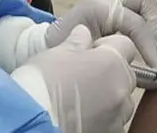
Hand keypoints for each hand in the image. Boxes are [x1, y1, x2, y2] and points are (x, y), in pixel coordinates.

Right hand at [11, 25, 136, 132]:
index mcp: (111, 62)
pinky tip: (83, 117)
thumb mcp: (56, 52)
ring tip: (82, 100)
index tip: (91, 51)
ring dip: (109, 98)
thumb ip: (76, 41)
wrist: (29, 122)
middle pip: (126, 74)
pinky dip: (104, 119)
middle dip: (110, 73)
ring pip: (122, 101)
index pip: (125, 45)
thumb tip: (84, 33)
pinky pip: (114, 122)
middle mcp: (121, 90)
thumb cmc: (41, 84)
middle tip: (84, 76)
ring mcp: (118, 116)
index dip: (108, 45)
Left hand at [45, 0, 156, 71]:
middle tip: (152, 52)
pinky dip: (143, 31)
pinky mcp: (111, 13)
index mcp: (97, 9)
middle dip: (154, 25)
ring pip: (142, 4)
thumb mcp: (87, 61)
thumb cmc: (60, 55)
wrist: (41, 48)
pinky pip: (135, 14)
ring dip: (151, 27)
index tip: (156, 70)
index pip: (134, 22)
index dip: (149, 46)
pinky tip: (140, 52)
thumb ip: (118, 64)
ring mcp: (109, 4)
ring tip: (148, 52)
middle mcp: (105, 1)